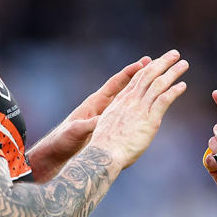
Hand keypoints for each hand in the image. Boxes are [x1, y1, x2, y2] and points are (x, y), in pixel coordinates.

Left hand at [28, 58, 148, 180]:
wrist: (58, 152)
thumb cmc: (63, 140)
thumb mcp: (76, 131)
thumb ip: (88, 124)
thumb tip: (100, 120)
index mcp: (94, 103)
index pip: (114, 84)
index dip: (128, 74)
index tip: (142, 64)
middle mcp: (102, 106)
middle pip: (124, 87)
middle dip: (139, 76)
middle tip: (154, 64)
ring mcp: (106, 115)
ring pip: (127, 99)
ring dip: (140, 90)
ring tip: (157, 81)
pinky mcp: (107, 126)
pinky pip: (125, 113)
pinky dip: (136, 107)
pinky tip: (148, 106)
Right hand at [90, 49, 188, 168]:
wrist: (103, 154)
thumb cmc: (104, 146)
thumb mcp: (108, 125)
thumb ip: (118, 119)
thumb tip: (123, 123)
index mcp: (120, 101)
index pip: (136, 79)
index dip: (148, 68)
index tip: (157, 60)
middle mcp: (130, 100)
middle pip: (148, 75)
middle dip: (162, 62)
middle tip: (174, 53)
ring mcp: (140, 108)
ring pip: (158, 84)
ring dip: (172, 72)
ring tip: (184, 63)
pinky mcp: (150, 120)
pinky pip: (164, 100)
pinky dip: (174, 91)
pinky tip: (183, 85)